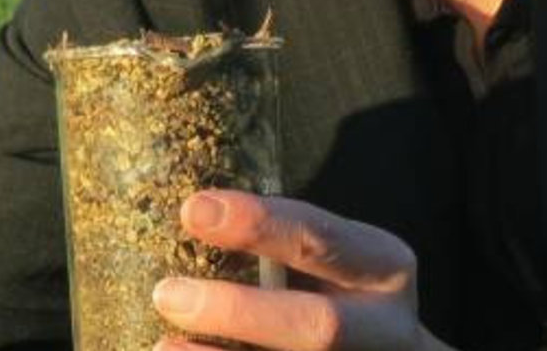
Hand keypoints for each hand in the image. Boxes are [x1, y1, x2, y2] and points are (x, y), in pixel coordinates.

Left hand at [150, 190, 452, 350]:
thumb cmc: (341, 293)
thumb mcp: (335, 260)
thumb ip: (283, 248)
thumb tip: (190, 218)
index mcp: (383, 267)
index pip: (320, 239)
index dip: (258, 224)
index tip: (194, 210)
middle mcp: (383, 328)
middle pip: (319, 326)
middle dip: (240, 312)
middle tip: (169, 294)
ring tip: (162, 346)